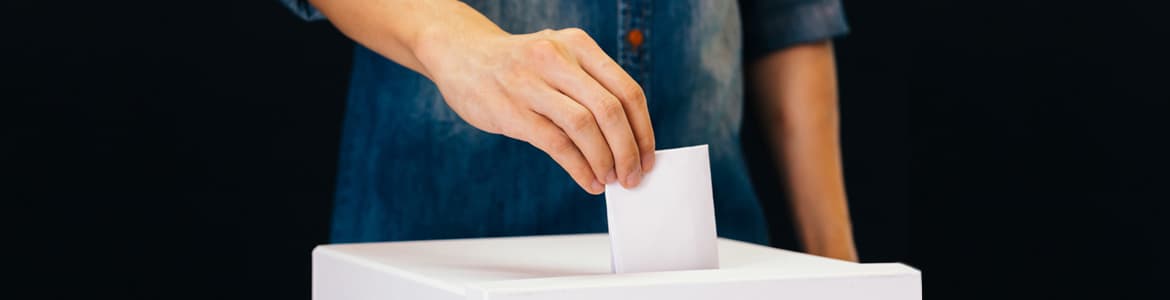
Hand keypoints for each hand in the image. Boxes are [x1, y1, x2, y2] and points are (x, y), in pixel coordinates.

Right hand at [417, 28, 655, 194]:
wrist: (460, 54)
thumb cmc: (517, 64)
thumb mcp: (558, 57)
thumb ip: (589, 87)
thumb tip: (626, 138)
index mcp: (578, 45)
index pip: (627, 90)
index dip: (643, 129)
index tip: (648, 156)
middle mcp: (557, 59)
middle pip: (610, 110)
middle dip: (628, 150)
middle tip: (633, 175)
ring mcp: (531, 84)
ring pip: (585, 127)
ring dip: (604, 160)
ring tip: (610, 180)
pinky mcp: (511, 110)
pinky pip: (556, 144)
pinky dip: (578, 168)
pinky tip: (587, 181)